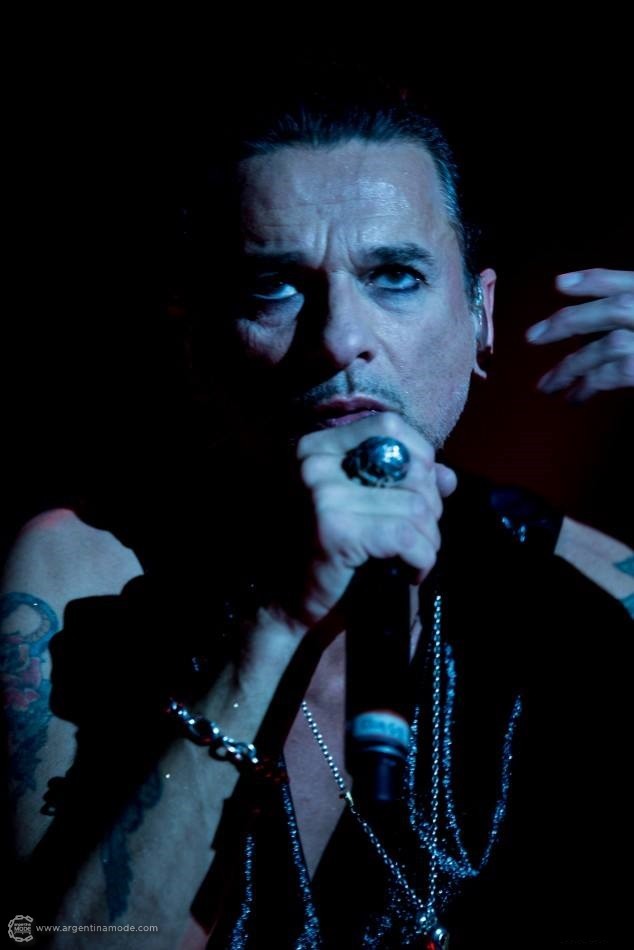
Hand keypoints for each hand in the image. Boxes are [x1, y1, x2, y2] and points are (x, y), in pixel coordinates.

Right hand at [287, 412, 455, 627]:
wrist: (285, 598)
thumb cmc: (326, 549)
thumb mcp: (364, 506)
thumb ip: (404, 484)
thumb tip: (449, 477)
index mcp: (317, 447)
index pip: (389, 426)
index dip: (421, 455)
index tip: (424, 493)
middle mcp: (315, 462)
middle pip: (411, 469)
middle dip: (430, 509)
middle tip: (418, 539)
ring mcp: (323, 494)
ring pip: (415, 507)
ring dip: (428, 540)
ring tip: (413, 558)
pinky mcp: (335, 529)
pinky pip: (405, 536)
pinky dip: (421, 559)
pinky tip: (410, 574)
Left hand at [526, 269, 633, 400]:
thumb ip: (628, 317)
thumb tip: (589, 335)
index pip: (626, 283)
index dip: (592, 281)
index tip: (559, 284)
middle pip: (614, 308)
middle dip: (570, 321)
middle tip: (531, 337)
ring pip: (606, 346)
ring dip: (570, 366)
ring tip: (546, 386)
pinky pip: (611, 376)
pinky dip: (587, 386)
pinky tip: (573, 397)